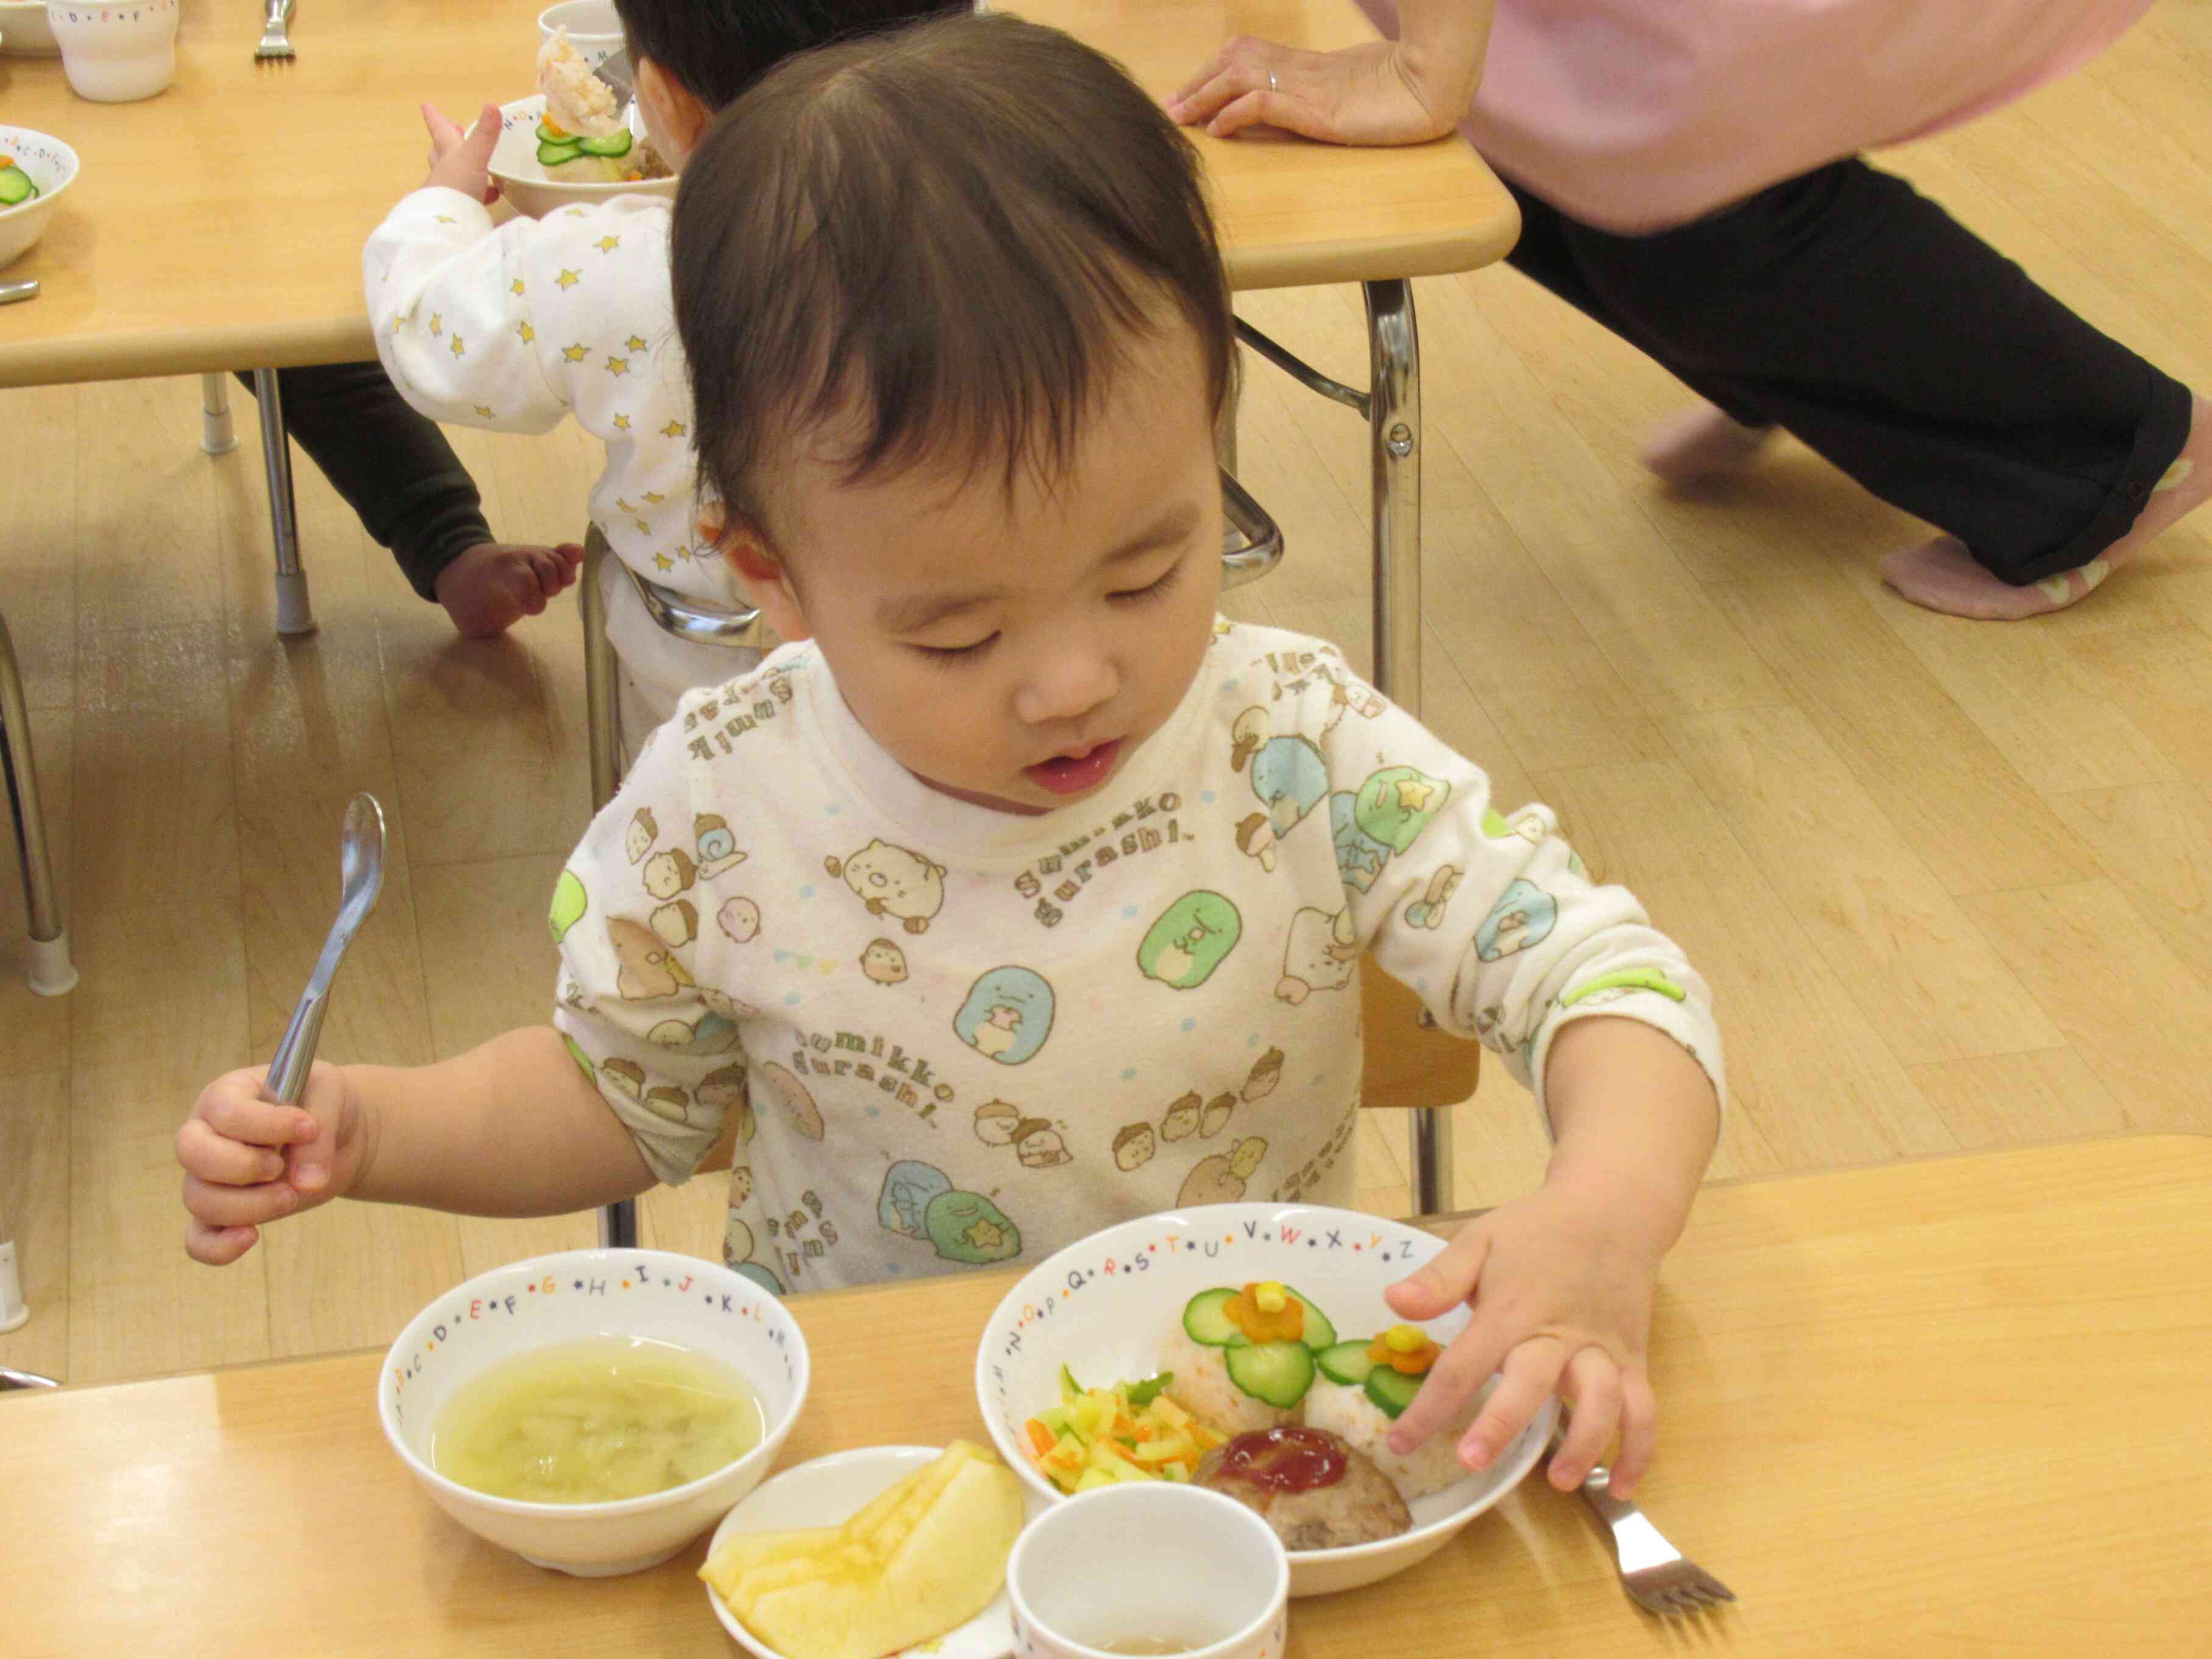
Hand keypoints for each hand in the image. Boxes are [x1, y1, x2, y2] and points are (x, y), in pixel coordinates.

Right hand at [177, 1060, 369, 1264]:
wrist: (336, 1135)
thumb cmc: (322, 1104)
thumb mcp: (330, 1095)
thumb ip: (319, 1129)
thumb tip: (305, 1183)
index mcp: (226, 1096)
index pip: (226, 1113)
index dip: (267, 1126)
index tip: (309, 1127)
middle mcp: (206, 1135)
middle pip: (192, 1155)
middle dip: (242, 1166)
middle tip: (281, 1166)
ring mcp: (210, 1177)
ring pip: (199, 1199)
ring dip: (247, 1205)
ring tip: (291, 1196)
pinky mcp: (225, 1213)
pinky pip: (199, 1239)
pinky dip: (218, 1247)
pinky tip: (252, 1237)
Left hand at [422, 101, 503, 203]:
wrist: (446, 226)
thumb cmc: (457, 185)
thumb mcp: (474, 157)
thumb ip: (485, 135)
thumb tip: (491, 105)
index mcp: (447, 154)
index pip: (440, 131)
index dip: (435, 118)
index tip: (425, 105)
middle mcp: (444, 170)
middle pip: (441, 151)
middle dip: (446, 141)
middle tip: (451, 131)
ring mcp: (448, 191)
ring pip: (452, 174)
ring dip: (461, 167)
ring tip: (476, 165)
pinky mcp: (456, 209)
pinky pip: (467, 196)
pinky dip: (478, 192)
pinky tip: (491, 195)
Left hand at [1166, 37, 1460, 145]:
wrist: (1438, 83)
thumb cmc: (1407, 88)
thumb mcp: (1355, 89)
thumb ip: (1326, 93)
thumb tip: (1299, 106)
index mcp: (1310, 63)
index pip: (1249, 56)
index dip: (1215, 71)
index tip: (1189, 93)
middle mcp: (1302, 69)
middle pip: (1235, 61)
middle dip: (1198, 83)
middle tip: (1169, 107)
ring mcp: (1308, 86)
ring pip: (1239, 78)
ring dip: (1204, 98)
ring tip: (1179, 119)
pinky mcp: (1315, 107)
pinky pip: (1263, 103)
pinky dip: (1234, 114)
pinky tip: (1218, 129)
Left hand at [1382, 1183, 1668, 1497]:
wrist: (1613, 1210)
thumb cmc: (1537, 1230)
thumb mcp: (1480, 1240)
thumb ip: (1439, 1278)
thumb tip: (1392, 1302)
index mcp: (1512, 1308)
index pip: (1464, 1365)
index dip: (1429, 1409)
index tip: (1400, 1444)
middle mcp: (1559, 1334)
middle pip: (1532, 1384)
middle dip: (1502, 1425)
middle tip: (1471, 1463)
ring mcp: (1602, 1350)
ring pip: (1602, 1401)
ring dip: (1585, 1444)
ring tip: (1559, 1482)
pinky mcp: (1634, 1360)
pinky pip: (1644, 1409)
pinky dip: (1639, 1450)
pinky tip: (1623, 1487)